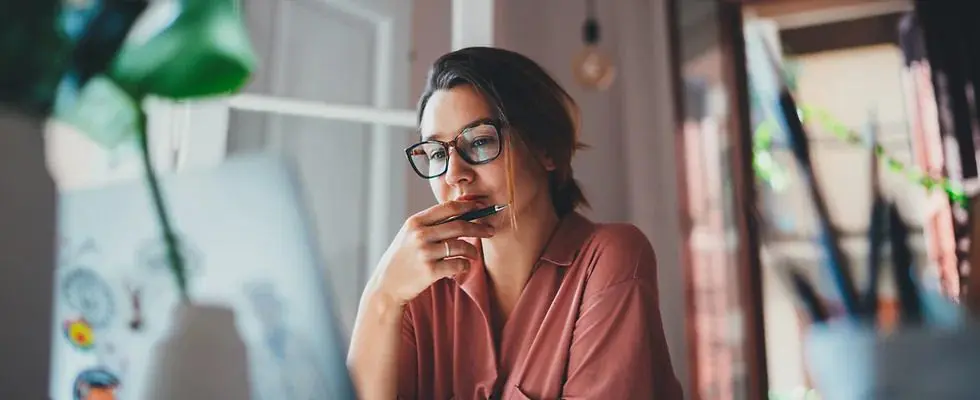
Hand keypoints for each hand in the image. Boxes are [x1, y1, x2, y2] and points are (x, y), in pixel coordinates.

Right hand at [367, 200, 494, 305]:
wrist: (387, 285)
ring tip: (474, 254)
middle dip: (479, 227)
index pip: (448, 208)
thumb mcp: (410, 235)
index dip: (468, 206)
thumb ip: (431, 223)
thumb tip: (460, 209)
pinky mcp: (430, 271)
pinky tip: (463, 266)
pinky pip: (458, 265)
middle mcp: (420, 235)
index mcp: (415, 222)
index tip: (482, 206)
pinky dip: (465, 265)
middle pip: (459, 226)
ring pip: (461, 246)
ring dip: (472, 250)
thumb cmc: (403, 258)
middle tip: (490, 230)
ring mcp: (424, 253)